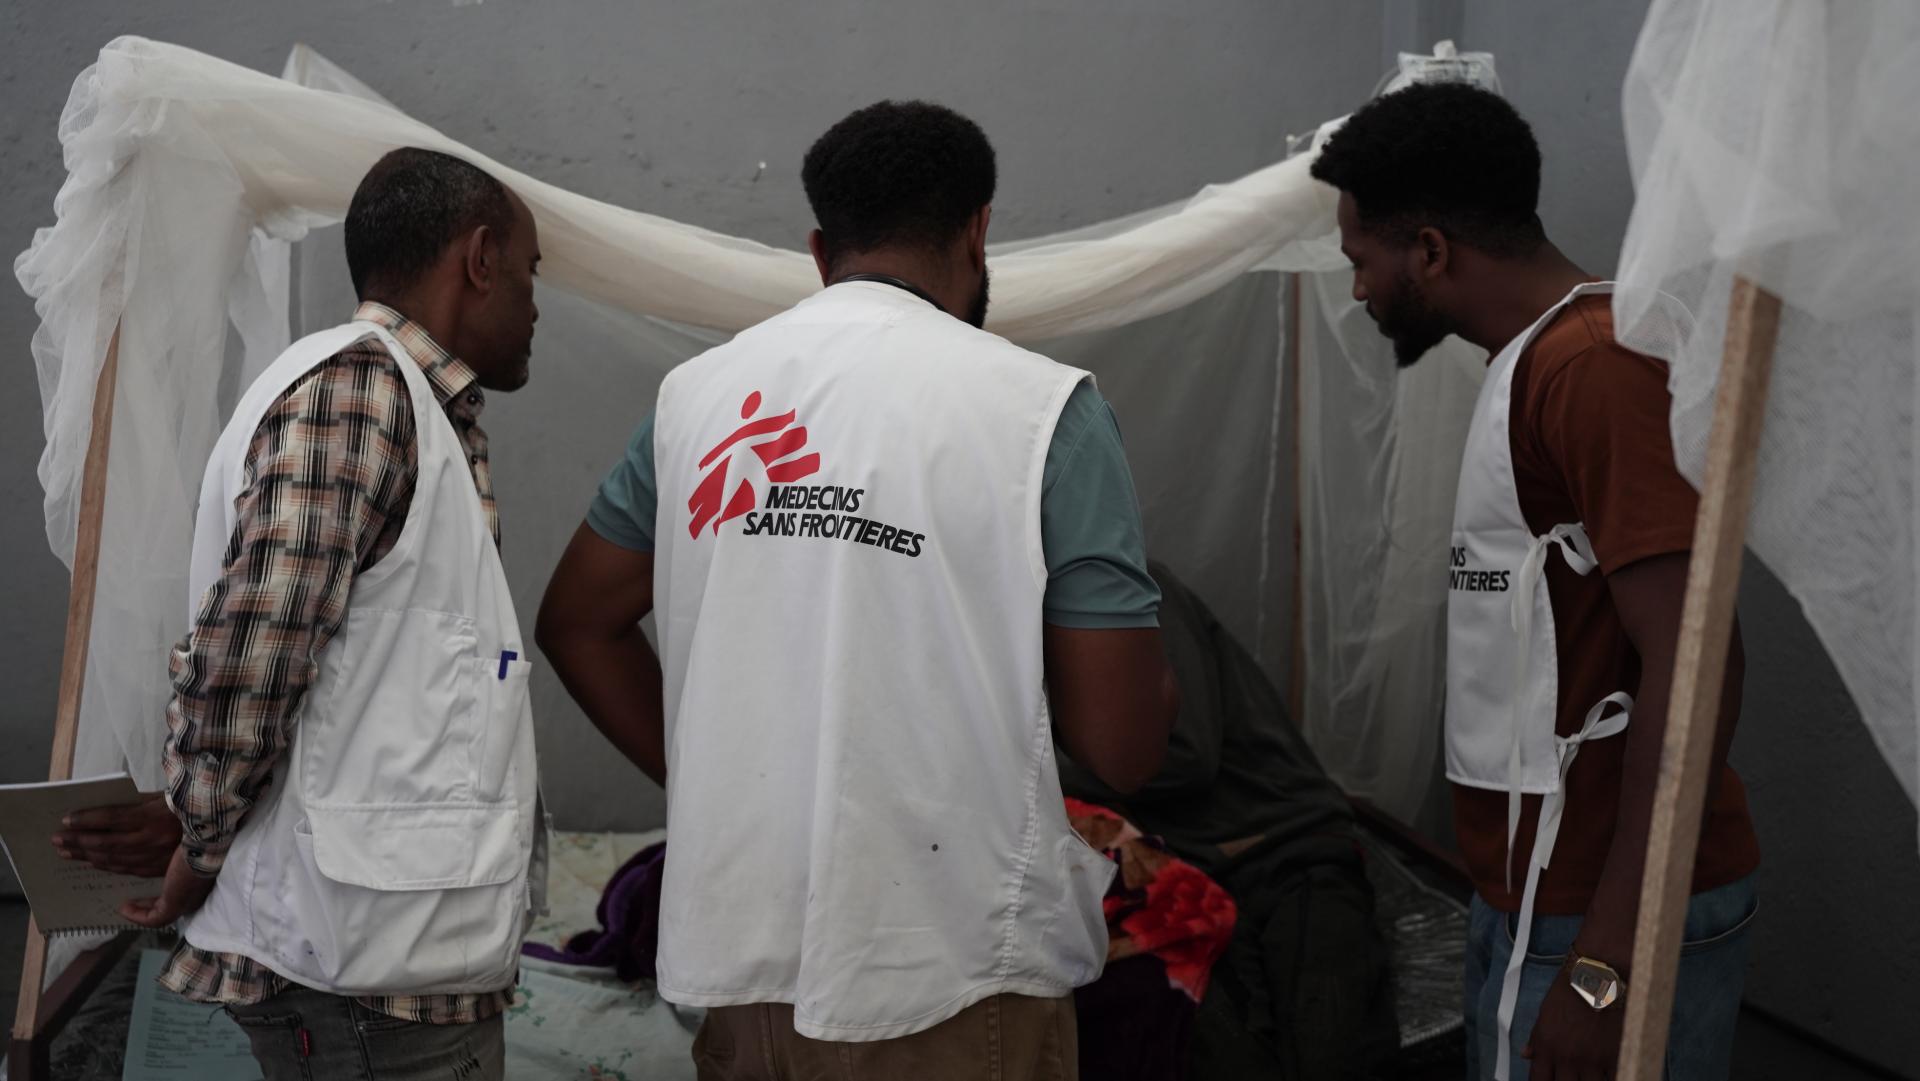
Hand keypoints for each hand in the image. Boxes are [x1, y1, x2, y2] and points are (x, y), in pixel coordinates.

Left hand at [53, 793, 183, 877]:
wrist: (217, 825)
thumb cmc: (188, 805)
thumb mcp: (161, 797)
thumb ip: (135, 804)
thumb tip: (103, 813)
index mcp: (153, 816)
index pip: (111, 818)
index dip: (86, 821)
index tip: (67, 820)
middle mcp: (152, 838)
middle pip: (105, 841)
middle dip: (77, 841)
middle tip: (57, 840)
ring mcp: (155, 855)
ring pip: (111, 857)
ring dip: (85, 855)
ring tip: (66, 852)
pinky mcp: (158, 867)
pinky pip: (125, 868)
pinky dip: (105, 865)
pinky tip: (92, 862)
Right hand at [120, 846, 216, 927]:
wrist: (205, 848)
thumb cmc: (198, 846)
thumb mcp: (185, 854)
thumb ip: (178, 859)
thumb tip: (169, 854)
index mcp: (196, 886)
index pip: (176, 896)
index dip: (160, 897)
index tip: (145, 895)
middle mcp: (192, 898)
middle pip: (168, 909)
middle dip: (149, 906)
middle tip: (133, 903)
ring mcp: (183, 905)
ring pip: (159, 917)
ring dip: (140, 913)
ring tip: (125, 908)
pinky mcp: (173, 908)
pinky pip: (152, 919)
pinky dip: (137, 916)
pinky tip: (124, 909)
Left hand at [1523, 966, 1622, 1080]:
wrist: (1597, 977)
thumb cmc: (1569, 991)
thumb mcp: (1544, 1013)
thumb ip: (1536, 1038)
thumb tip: (1526, 1054)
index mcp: (1546, 1048)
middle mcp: (1566, 1058)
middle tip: (1572, 1076)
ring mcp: (1592, 1060)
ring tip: (1589, 1075)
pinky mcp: (1615, 1056)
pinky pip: (1614, 1079)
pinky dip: (1612, 1079)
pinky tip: (1610, 1074)